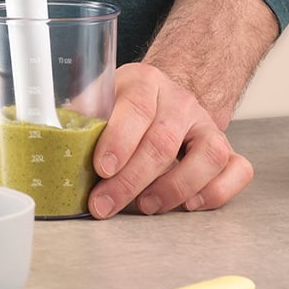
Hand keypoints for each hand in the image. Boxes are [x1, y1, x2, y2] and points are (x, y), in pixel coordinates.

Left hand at [88, 62, 253, 218]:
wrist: (165, 96)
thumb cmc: (124, 107)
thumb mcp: (98, 100)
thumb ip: (78, 118)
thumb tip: (50, 144)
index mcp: (144, 83)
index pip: (136, 107)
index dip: (119, 140)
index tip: (101, 168)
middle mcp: (180, 102)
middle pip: (163, 142)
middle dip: (131, 180)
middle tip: (105, 204)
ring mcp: (207, 126)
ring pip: (208, 155)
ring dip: (175, 187)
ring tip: (147, 206)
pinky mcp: (225, 150)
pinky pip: (238, 169)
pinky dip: (218, 192)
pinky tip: (189, 204)